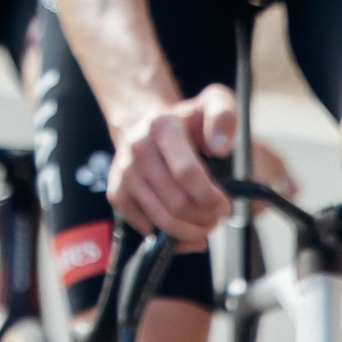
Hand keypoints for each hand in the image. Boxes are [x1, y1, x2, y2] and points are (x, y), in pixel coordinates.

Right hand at [105, 86, 235, 240]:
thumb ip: (224, 117)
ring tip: (204, 222)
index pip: (187, 173)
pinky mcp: (117, 193)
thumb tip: (219, 148)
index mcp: (163, 126)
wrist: (143, 123)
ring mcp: (125, 173)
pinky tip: (184, 226)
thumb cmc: (186, 120)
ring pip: (163, 220)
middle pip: (177, 203)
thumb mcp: (214, 103)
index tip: (224, 203)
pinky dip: (170, 237)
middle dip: (204, 218)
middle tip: (216, 216)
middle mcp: (138, 149)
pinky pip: (147, 229)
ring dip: (190, 230)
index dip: (210, 197)